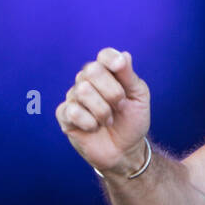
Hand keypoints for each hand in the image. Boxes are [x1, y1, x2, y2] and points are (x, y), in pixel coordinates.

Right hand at [56, 47, 150, 177]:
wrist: (125, 150)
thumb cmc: (132, 120)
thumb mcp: (139, 97)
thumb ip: (129, 76)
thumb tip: (124, 55)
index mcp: (108, 73)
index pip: (104, 55)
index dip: (111, 59)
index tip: (120, 68)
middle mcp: (88, 81)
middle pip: (92, 70)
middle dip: (112, 91)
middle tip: (120, 106)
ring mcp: (74, 97)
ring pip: (83, 91)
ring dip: (103, 111)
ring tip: (108, 120)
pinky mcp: (65, 116)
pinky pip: (73, 112)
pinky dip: (90, 123)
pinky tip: (94, 128)